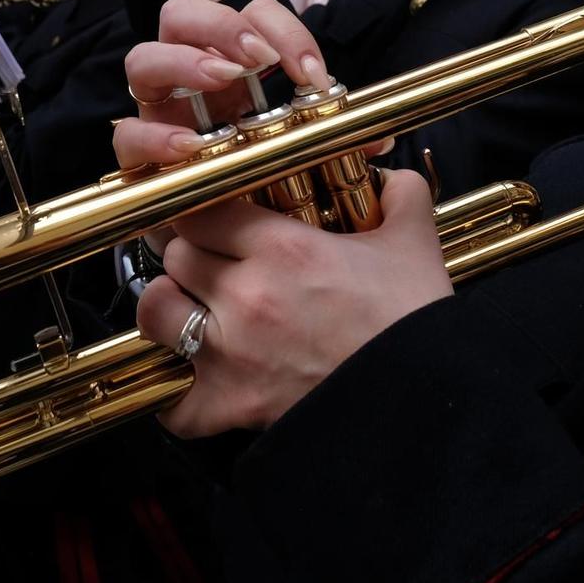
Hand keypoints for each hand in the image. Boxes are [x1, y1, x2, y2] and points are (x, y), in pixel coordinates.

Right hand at [111, 0, 391, 270]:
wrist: (226, 251)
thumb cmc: (264, 186)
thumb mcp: (304, 153)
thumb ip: (334, 140)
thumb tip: (377, 140)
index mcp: (234, 64)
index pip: (250, 15)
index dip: (281, 29)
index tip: (310, 73)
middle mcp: (189, 78)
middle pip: (181, 15)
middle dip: (220, 26)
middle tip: (256, 59)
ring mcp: (158, 112)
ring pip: (143, 60)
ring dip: (184, 63)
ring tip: (223, 82)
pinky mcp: (138, 157)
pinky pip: (128, 135)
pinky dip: (155, 136)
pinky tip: (190, 148)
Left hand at [134, 169, 450, 436]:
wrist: (428, 401)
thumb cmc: (416, 325)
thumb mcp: (414, 245)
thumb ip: (400, 195)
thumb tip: (391, 177)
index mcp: (284, 248)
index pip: (199, 207)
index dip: (202, 209)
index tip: (215, 217)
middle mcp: (247, 295)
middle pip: (175, 254)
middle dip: (191, 255)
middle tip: (213, 264)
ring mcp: (232, 353)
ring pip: (155, 312)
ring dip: (170, 309)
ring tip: (194, 311)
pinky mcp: (232, 406)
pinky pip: (172, 402)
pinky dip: (176, 395)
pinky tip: (194, 382)